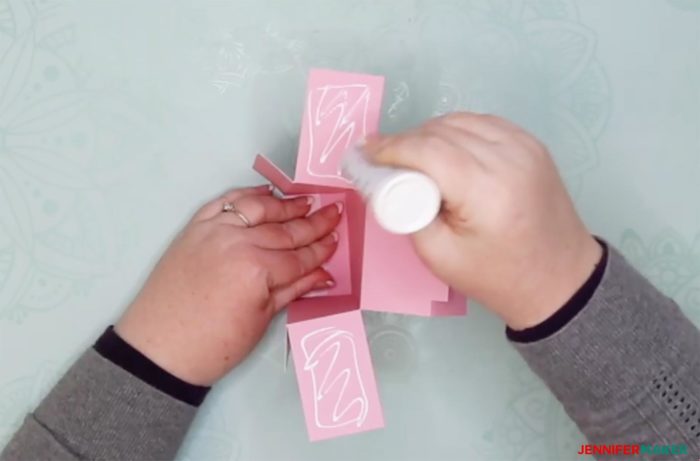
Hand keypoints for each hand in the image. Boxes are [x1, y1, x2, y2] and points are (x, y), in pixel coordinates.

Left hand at [115, 185, 341, 384]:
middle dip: (313, 223)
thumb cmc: (212, 345)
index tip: (336, 240)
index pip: (298, 257)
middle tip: (333, 212)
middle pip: (283, 231)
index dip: (320, 250)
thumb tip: (323, 275)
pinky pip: (225, 203)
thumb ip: (293, 290)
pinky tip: (266, 194)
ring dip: (285, 205)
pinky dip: (247, 196)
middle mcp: (236, 243)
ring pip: (257, 209)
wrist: (159, 350)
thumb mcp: (261, 321)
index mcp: (256, 270)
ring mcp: (213, 231)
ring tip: (307, 201)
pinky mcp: (194, 229)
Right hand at [365, 113, 601, 329]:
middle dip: (405, 141)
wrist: (560, 279)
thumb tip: (385, 180)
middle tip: (380, 159)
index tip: (364, 154)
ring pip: (460, 120)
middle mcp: (509, 157)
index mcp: (487, 190)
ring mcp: (525, 146)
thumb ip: (406, 213)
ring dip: (428, 133)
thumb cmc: (497, 277)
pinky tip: (443, 150)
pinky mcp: (531, 144)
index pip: (427, 150)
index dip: (390, 148)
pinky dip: (456, 131)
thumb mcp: (438, 256)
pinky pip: (482, 123)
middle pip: (441, 131)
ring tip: (409, 156)